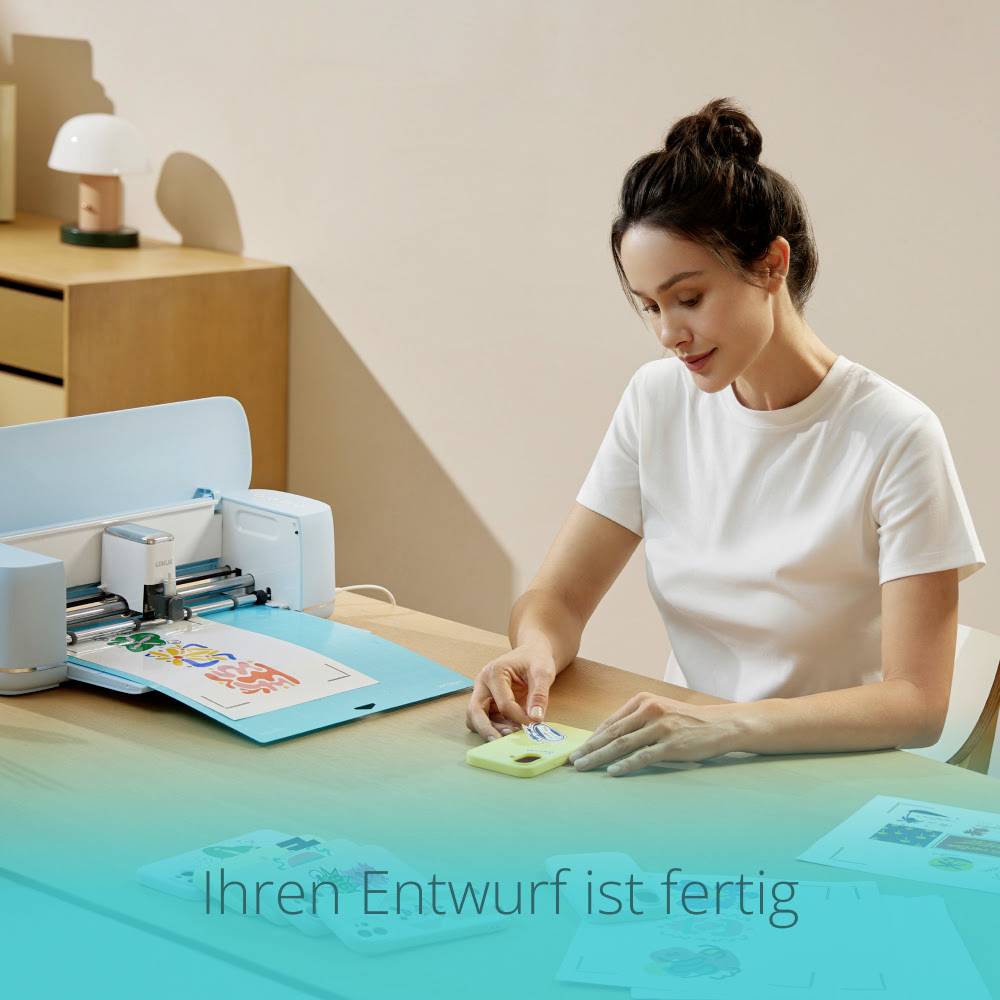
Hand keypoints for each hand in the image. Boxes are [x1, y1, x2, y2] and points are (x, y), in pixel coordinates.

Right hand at [465, 639, 556, 740]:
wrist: (532, 653)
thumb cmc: (536, 659)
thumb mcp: (543, 672)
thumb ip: (539, 695)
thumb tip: (536, 719)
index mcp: (494, 672)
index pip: (503, 703)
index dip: (519, 717)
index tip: (534, 724)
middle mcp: (482, 683)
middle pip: (475, 711)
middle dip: (487, 729)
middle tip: (502, 742)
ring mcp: (482, 693)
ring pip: (475, 718)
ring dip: (489, 730)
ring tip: (511, 736)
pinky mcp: (487, 703)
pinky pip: (484, 720)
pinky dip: (494, 728)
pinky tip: (511, 730)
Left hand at [568, 692, 742, 775]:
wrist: (720, 724)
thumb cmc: (687, 721)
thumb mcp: (659, 712)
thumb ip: (636, 721)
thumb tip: (609, 739)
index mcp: (642, 701)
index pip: (611, 722)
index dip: (592, 737)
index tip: (578, 749)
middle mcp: (649, 710)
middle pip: (612, 733)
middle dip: (589, 748)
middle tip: (572, 760)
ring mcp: (660, 727)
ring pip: (622, 744)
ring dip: (599, 757)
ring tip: (584, 767)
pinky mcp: (671, 744)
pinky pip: (643, 756)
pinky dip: (625, 765)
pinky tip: (612, 772)